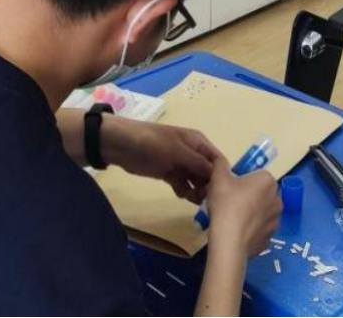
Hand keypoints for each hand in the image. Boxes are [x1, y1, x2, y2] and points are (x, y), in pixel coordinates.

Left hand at [103, 117, 223, 204]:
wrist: (121, 145)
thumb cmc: (152, 143)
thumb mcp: (178, 151)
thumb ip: (199, 164)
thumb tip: (219, 177)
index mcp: (198, 142)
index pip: (217, 160)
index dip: (221, 175)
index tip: (220, 192)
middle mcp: (192, 153)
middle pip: (208, 173)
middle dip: (208, 186)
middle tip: (204, 200)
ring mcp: (180, 164)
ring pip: (195, 180)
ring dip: (196, 190)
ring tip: (192, 199)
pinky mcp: (168, 173)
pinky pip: (182, 184)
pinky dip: (184, 191)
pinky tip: (180, 195)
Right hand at [207, 158, 282, 257]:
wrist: (229, 240)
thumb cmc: (226, 204)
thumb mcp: (218, 178)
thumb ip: (220, 164)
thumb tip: (220, 159)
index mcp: (268, 181)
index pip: (257, 175)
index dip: (242, 180)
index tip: (230, 188)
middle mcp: (278, 198)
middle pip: (261, 193)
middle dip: (249, 196)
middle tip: (230, 202)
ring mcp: (276, 220)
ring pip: (262, 211)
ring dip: (252, 213)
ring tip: (233, 219)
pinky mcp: (271, 237)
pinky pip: (260, 228)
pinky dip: (252, 229)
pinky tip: (238, 232)